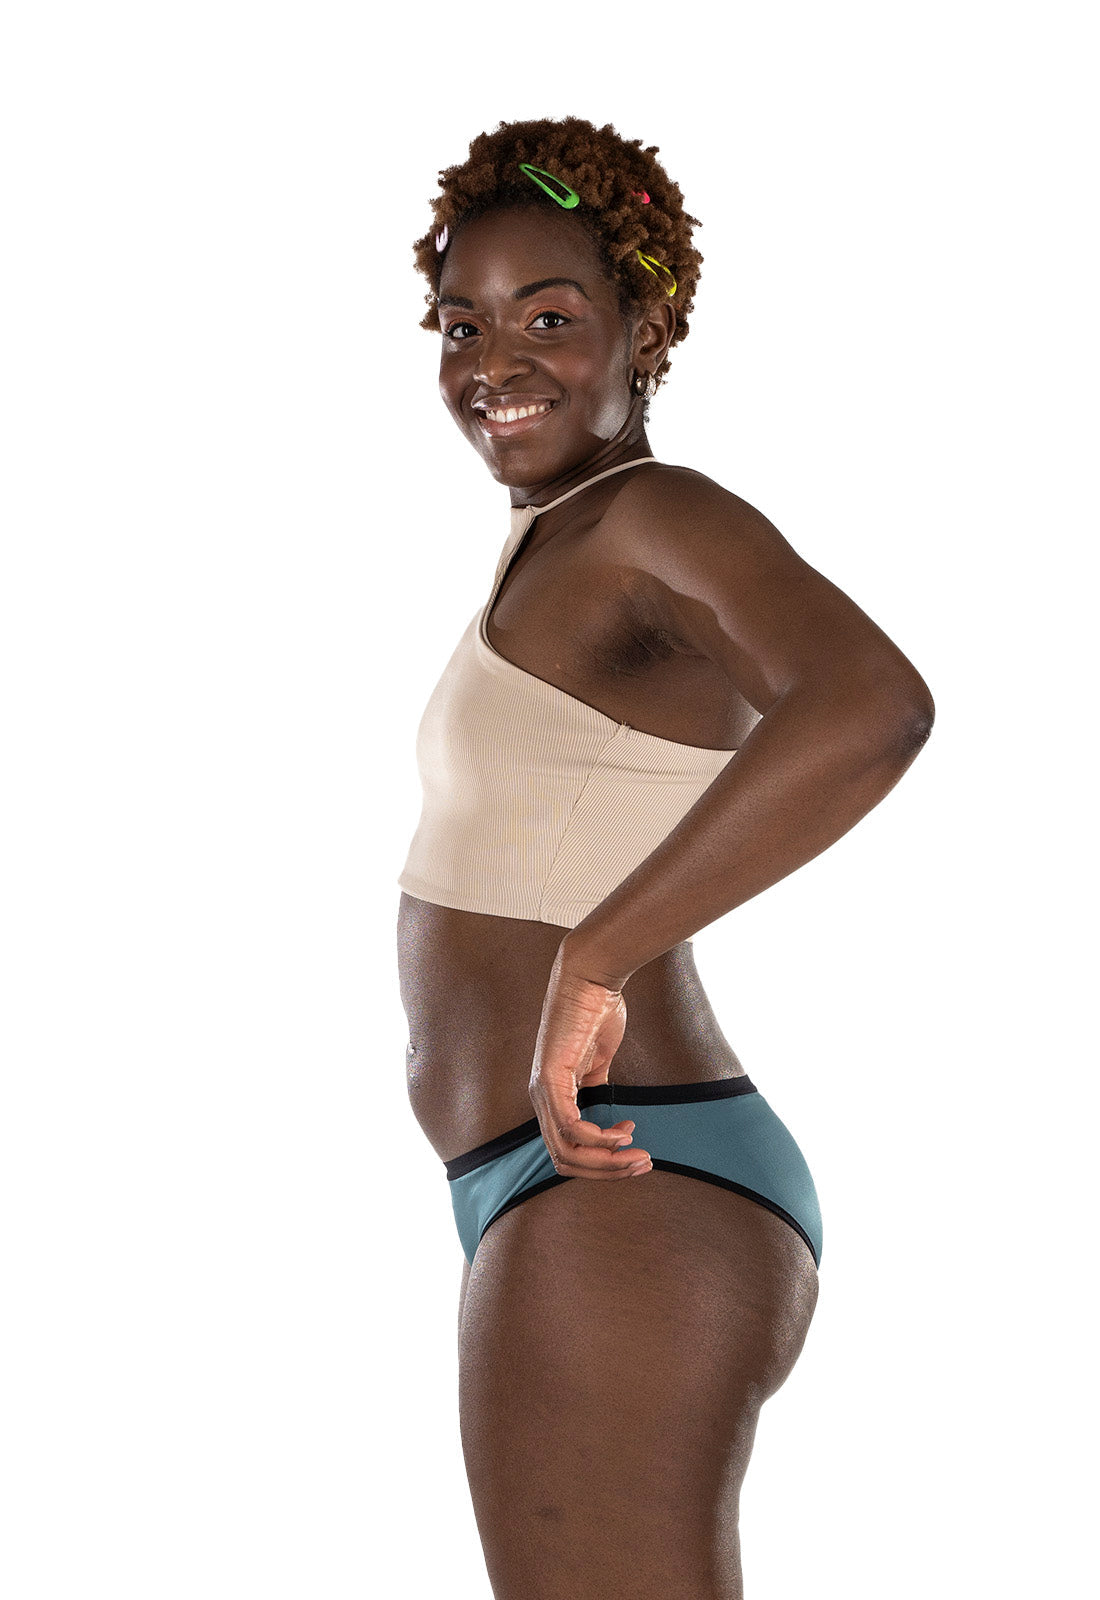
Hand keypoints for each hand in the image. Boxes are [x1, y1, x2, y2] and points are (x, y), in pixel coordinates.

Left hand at [527, 941, 652, 1178]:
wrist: (591, 978)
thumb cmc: (596, 1011)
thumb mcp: (597, 1058)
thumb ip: (596, 1086)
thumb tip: (606, 1112)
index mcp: (551, 1095)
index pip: (567, 1150)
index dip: (601, 1161)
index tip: (632, 1149)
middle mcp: (540, 1098)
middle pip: (565, 1160)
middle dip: (607, 1170)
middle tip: (641, 1164)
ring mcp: (542, 1090)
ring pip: (567, 1151)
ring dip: (607, 1161)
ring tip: (637, 1155)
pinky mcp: (550, 1079)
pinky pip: (571, 1127)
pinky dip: (600, 1139)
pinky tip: (624, 1133)